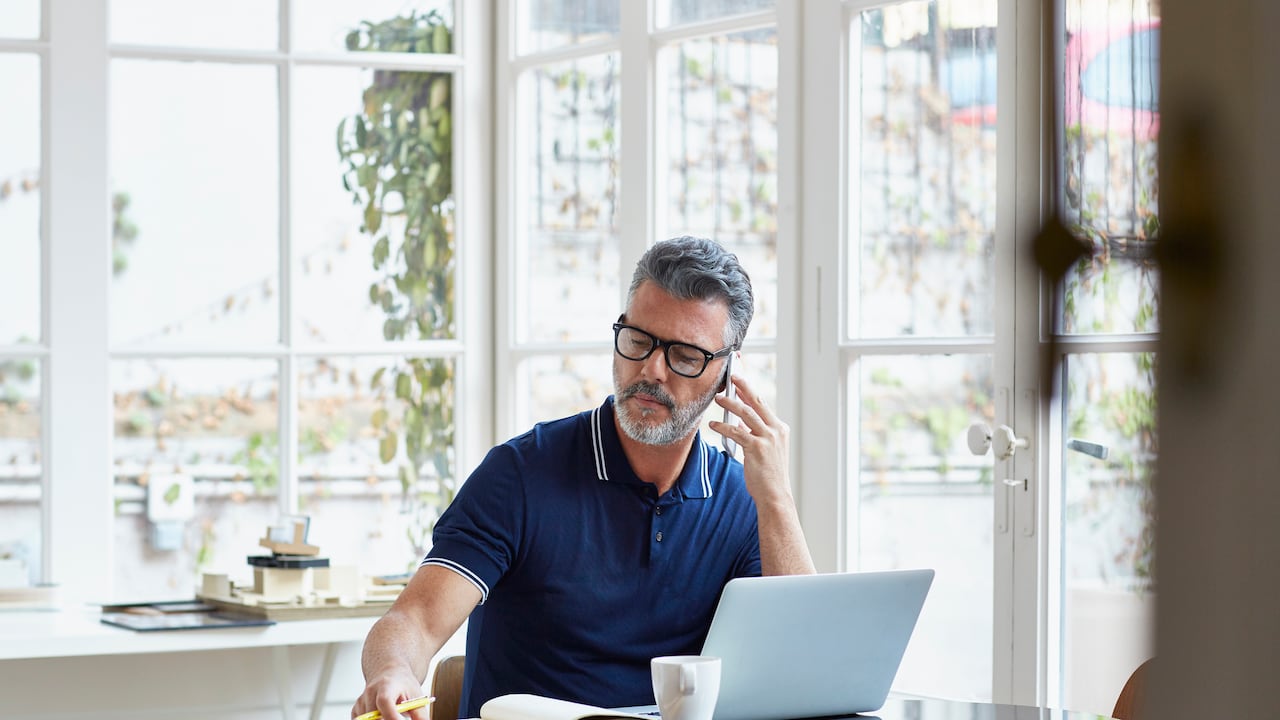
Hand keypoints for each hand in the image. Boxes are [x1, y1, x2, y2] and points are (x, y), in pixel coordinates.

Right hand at [352, 670, 430, 719]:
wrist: (390, 672)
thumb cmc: (403, 683)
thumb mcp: (416, 695)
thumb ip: (419, 714)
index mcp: (386, 685)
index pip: (384, 702)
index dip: (391, 717)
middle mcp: (370, 692)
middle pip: (373, 716)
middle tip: (400, 718)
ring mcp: (361, 701)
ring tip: (392, 714)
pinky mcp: (356, 709)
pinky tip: (381, 716)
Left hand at [709, 372, 792, 506]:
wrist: (774, 495)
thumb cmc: (768, 475)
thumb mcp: (765, 450)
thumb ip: (754, 434)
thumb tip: (740, 422)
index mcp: (780, 429)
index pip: (763, 405)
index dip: (750, 392)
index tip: (740, 382)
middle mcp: (776, 430)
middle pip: (757, 402)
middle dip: (743, 387)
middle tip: (731, 377)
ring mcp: (768, 438)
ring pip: (746, 413)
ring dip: (730, 404)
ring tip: (718, 398)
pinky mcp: (757, 448)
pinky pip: (736, 432)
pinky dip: (723, 427)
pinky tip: (713, 425)